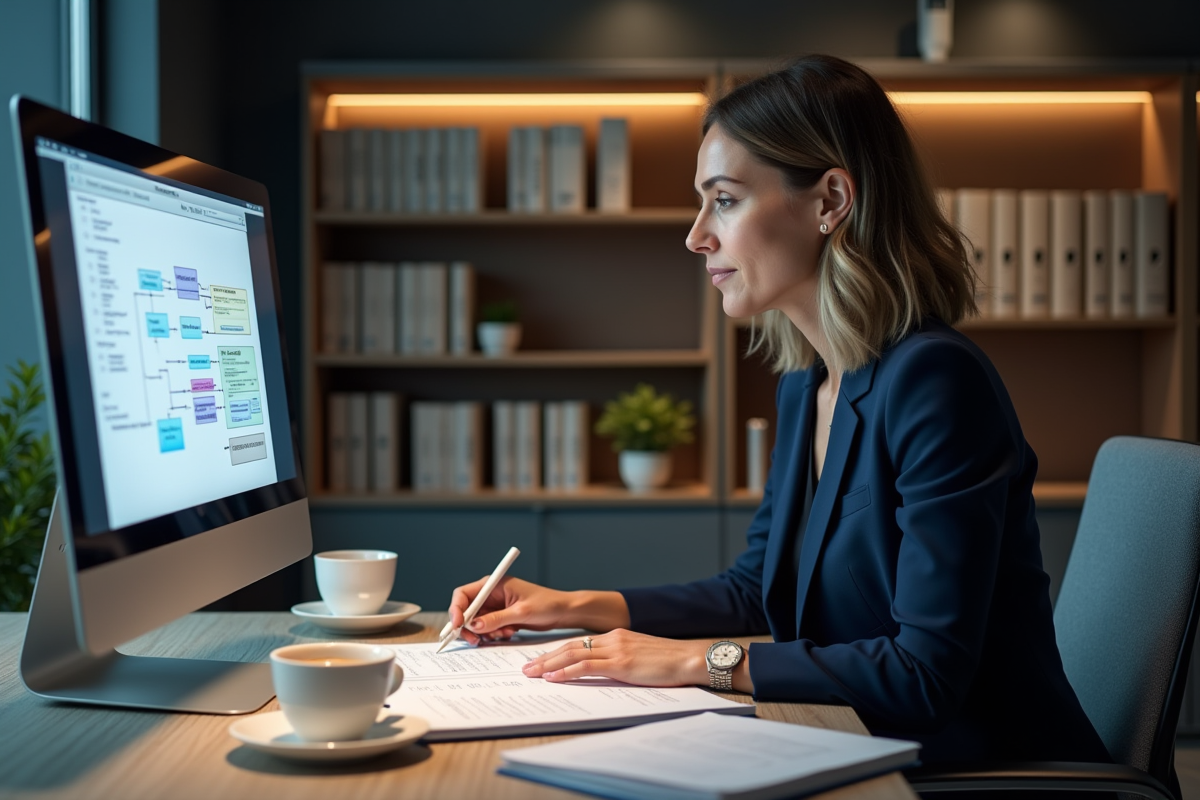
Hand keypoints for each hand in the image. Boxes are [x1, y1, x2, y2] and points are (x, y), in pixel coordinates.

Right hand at [448, 576, 573, 645]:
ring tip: (503, 634)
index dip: (456, 609)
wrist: (563, 612)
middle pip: (466, 611)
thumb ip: (496, 619)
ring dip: (484, 632)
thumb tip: (473, 626)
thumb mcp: (521, 612)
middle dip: (468, 627)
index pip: (463, 594)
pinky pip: (487, 628)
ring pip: (475, 623)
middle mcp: (491, 594)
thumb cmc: (547, 604)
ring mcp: (495, 606)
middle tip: (475, 640)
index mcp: (493, 584)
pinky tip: (508, 633)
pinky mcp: (501, 617)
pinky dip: (493, 634)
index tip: (457, 625)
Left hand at [521, 629, 709, 686]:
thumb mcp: (640, 657)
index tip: (542, 660)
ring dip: (548, 664)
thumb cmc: (669, 662)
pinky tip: (552, 677)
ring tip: (531, 673)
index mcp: (616, 636)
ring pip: (573, 654)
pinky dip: (566, 671)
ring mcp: (616, 650)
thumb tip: (603, 672)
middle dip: (545, 657)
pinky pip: (586, 666)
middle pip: (570, 646)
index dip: (558, 652)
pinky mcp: (621, 664)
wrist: (689, 658)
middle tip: (526, 667)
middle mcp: (612, 639)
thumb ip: (620, 660)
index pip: (579, 643)